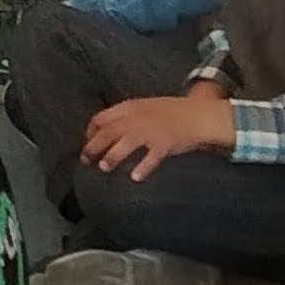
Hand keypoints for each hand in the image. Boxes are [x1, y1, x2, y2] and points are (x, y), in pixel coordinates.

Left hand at [80, 84, 234, 178]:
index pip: (101, 118)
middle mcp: (137, 119)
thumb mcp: (146, 107)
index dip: (91, 131)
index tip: (88, 142)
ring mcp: (151, 131)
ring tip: (104, 167)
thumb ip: (128, 116)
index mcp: (131, 107)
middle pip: (108, 132)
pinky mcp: (165, 144)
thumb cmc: (172, 112)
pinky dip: (142, 168)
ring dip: (112, 156)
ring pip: (125, 144)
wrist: (198, 115)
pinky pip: (151, 158)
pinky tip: (135, 178)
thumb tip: (109, 129)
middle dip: (93, 146)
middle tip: (85, 160)